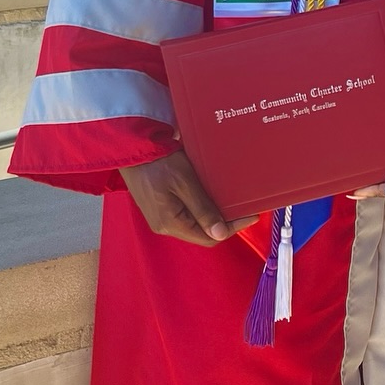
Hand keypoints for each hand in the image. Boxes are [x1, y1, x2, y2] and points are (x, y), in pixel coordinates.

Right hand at [120, 150, 256, 245]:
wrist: (133, 146)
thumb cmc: (159, 162)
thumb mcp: (186, 183)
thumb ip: (204, 210)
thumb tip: (220, 234)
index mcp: (170, 224)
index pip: (208, 238)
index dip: (232, 229)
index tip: (250, 215)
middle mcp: (164, 226)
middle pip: (201, 233)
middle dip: (224, 222)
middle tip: (242, 207)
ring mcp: (160, 217)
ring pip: (193, 223)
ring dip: (212, 214)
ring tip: (229, 201)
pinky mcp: (159, 207)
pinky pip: (185, 214)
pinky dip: (200, 208)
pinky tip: (210, 196)